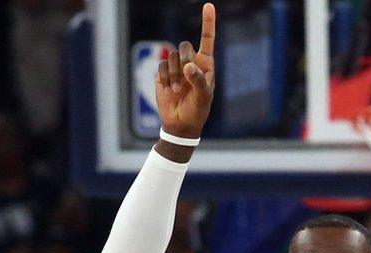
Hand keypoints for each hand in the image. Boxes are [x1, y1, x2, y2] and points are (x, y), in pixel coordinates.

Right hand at [155, 3, 215, 138]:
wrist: (180, 123)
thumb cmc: (197, 110)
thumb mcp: (203, 98)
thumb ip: (198, 80)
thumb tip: (188, 66)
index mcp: (206, 64)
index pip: (207, 39)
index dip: (208, 22)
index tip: (208, 5)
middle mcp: (191, 62)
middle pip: (185, 46)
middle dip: (184, 59)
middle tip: (187, 76)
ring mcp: (176, 67)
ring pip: (171, 56)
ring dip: (174, 74)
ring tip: (178, 90)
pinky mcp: (163, 74)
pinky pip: (161, 66)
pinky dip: (165, 78)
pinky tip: (170, 90)